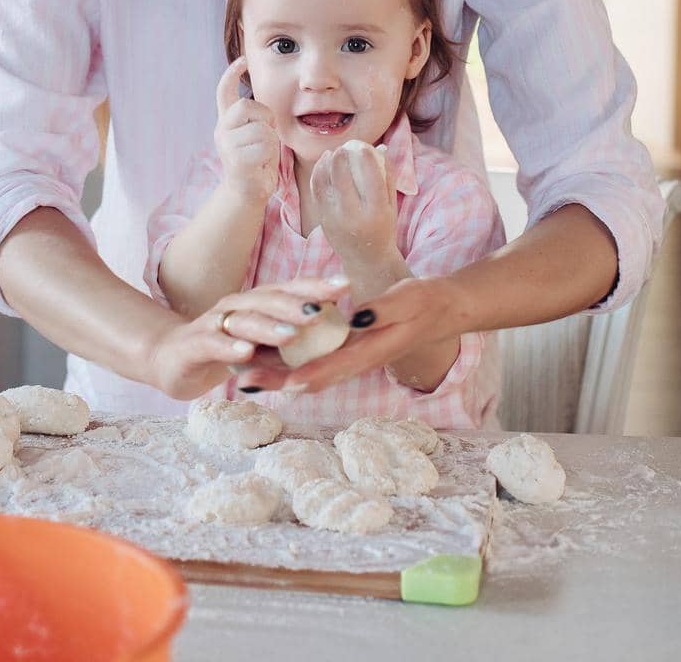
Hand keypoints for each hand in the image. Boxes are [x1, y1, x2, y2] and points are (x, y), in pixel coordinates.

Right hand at [145, 275, 349, 401]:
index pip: (289, 290)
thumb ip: (293, 346)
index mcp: (257, 303)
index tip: (345, 285)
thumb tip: (337, 344)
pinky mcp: (194, 344)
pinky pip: (213, 343)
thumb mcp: (264, 349)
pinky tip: (246, 352)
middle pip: (269, 299)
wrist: (173, 359)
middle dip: (297, 303)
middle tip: (323, 309)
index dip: (315, 286)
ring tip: (292, 334)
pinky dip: (230, 347)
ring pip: (243, 320)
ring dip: (268, 326)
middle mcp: (237, 306)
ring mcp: (214, 323)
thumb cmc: (227, 351)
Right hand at [213, 56, 279, 206]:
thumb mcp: (254, 135)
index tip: (243, 60)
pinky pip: (264, 147)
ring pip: (260, 129)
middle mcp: (222, 130)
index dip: (232, 74)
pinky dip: (269, 155)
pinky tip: (262, 164)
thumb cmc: (256, 161)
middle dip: (264, 117)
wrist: (246, 193)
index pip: (224, 92)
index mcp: (227, 121)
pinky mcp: (236, 160)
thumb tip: (266, 110)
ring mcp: (227, 145)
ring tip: (263, 154)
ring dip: (270, 141)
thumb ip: (254, 119)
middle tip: (266, 133)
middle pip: (246, 106)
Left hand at [230, 274, 464, 395]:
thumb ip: (383, 310)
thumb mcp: (408, 299)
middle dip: (274, 380)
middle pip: (307, 377)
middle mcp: (354, 360)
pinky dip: (290, 357)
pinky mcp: (348, 347)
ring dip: (277, 371)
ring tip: (240, 367)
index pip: (324, 371)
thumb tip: (356, 318)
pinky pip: (314, 357)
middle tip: (238, 378)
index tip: (265, 380)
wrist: (442, 309)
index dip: (292, 377)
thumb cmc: (425, 301)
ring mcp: (350, 356)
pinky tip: (268, 349)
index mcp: (366, 353)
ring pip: (307, 369)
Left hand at [310, 138, 397, 263]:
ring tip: (332, 153)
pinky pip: (316, 192)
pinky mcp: (323, 221)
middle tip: (343, 148)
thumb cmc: (382, 227)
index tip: (363, 147)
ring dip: (326, 164)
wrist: (366, 260)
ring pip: (325, 184)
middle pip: (343, 180)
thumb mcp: (391, 206)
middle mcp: (354, 218)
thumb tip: (382, 147)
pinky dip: (318, 174)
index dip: (366, 161)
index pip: (372, 181)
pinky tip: (323, 164)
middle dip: (341, 159)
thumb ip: (388, 177)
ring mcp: (335, 220)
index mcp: (377, 214)